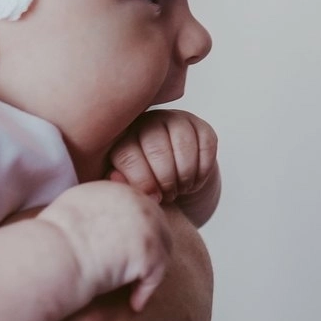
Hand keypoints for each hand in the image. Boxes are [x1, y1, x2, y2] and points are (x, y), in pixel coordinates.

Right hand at [37, 180, 171, 310]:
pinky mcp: (150, 250)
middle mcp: (138, 202)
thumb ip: (96, 210)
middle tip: (136, 276)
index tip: (127, 255)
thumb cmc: (51, 240)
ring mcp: (147, 225)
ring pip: (162, 250)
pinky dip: (146, 291)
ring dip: (149, 272)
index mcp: (118, 190)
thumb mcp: (74, 208)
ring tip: (133, 291)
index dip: (136, 235)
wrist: (52, 254)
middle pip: (158, 227)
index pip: (141, 211)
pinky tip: (135, 303)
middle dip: (149, 252)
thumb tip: (102, 227)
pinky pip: (156, 274)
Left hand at [107, 110, 220, 225]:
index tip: (153, 199)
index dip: (142, 182)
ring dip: (185, 175)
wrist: (177, 187)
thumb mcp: (128, 189)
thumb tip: (114, 177)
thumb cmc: (148, 189)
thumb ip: (118, 184)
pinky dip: (203, 169)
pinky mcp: (201, 126)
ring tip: (182, 188)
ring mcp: (175, 120)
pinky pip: (206, 145)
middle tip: (169, 195)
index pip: (127, 155)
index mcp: (122, 138)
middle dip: (166, 180)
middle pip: (156, 149)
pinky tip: (196, 179)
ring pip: (183, 145)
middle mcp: (147, 122)